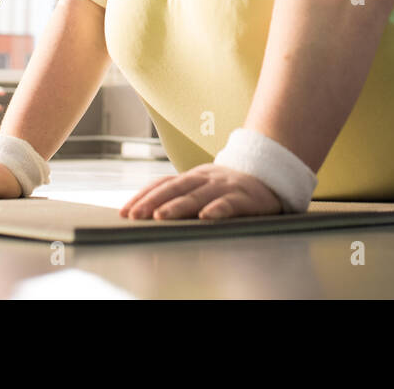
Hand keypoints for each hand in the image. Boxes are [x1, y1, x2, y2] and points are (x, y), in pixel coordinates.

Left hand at [119, 163, 283, 219]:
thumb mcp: (202, 188)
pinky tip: (206, 216)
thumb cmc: (228, 189)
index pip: (163, 184)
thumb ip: (180, 196)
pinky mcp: (246, 197)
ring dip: (178, 206)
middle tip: (135, 215)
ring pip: (198, 195)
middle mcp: (206, 178)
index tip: (124, 212)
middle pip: (176, 188)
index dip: (143, 196)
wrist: (270, 177)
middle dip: (153, 201)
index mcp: (193, 177)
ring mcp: (225, 186)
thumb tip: (144, 213)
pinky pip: (230, 203)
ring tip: (161, 217)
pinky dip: (218, 208)